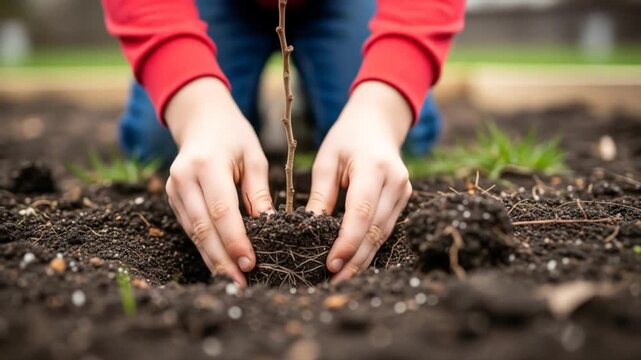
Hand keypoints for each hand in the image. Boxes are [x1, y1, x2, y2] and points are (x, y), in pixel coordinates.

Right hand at [165, 77, 272, 284]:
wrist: (201, 119)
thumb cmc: (234, 136)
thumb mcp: (254, 158)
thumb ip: (258, 193)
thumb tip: (268, 227)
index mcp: (207, 164)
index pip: (221, 210)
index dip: (235, 240)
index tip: (251, 262)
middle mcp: (184, 178)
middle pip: (203, 228)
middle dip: (222, 259)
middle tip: (241, 283)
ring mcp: (174, 189)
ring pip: (194, 233)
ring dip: (213, 259)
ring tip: (233, 280)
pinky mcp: (172, 197)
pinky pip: (190, 228)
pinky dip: (206, 247)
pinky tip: (221, 264)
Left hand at [306, 81, 413, 281]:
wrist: (377, 122)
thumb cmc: (346, 139)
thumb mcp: (326, 160)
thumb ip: (321, 194)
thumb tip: (310, 228)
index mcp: (373, 167)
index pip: (362, 212)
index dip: (348, 241)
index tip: (331, 263)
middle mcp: (395, 181)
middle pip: (375, 229)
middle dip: (355, 259)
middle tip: (334, 281)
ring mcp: (404, 191)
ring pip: (383, 234)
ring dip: (363, 258)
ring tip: (342, 278)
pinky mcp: (404, 199)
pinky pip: (386, 228)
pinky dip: (370, 246)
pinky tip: (355, 261)